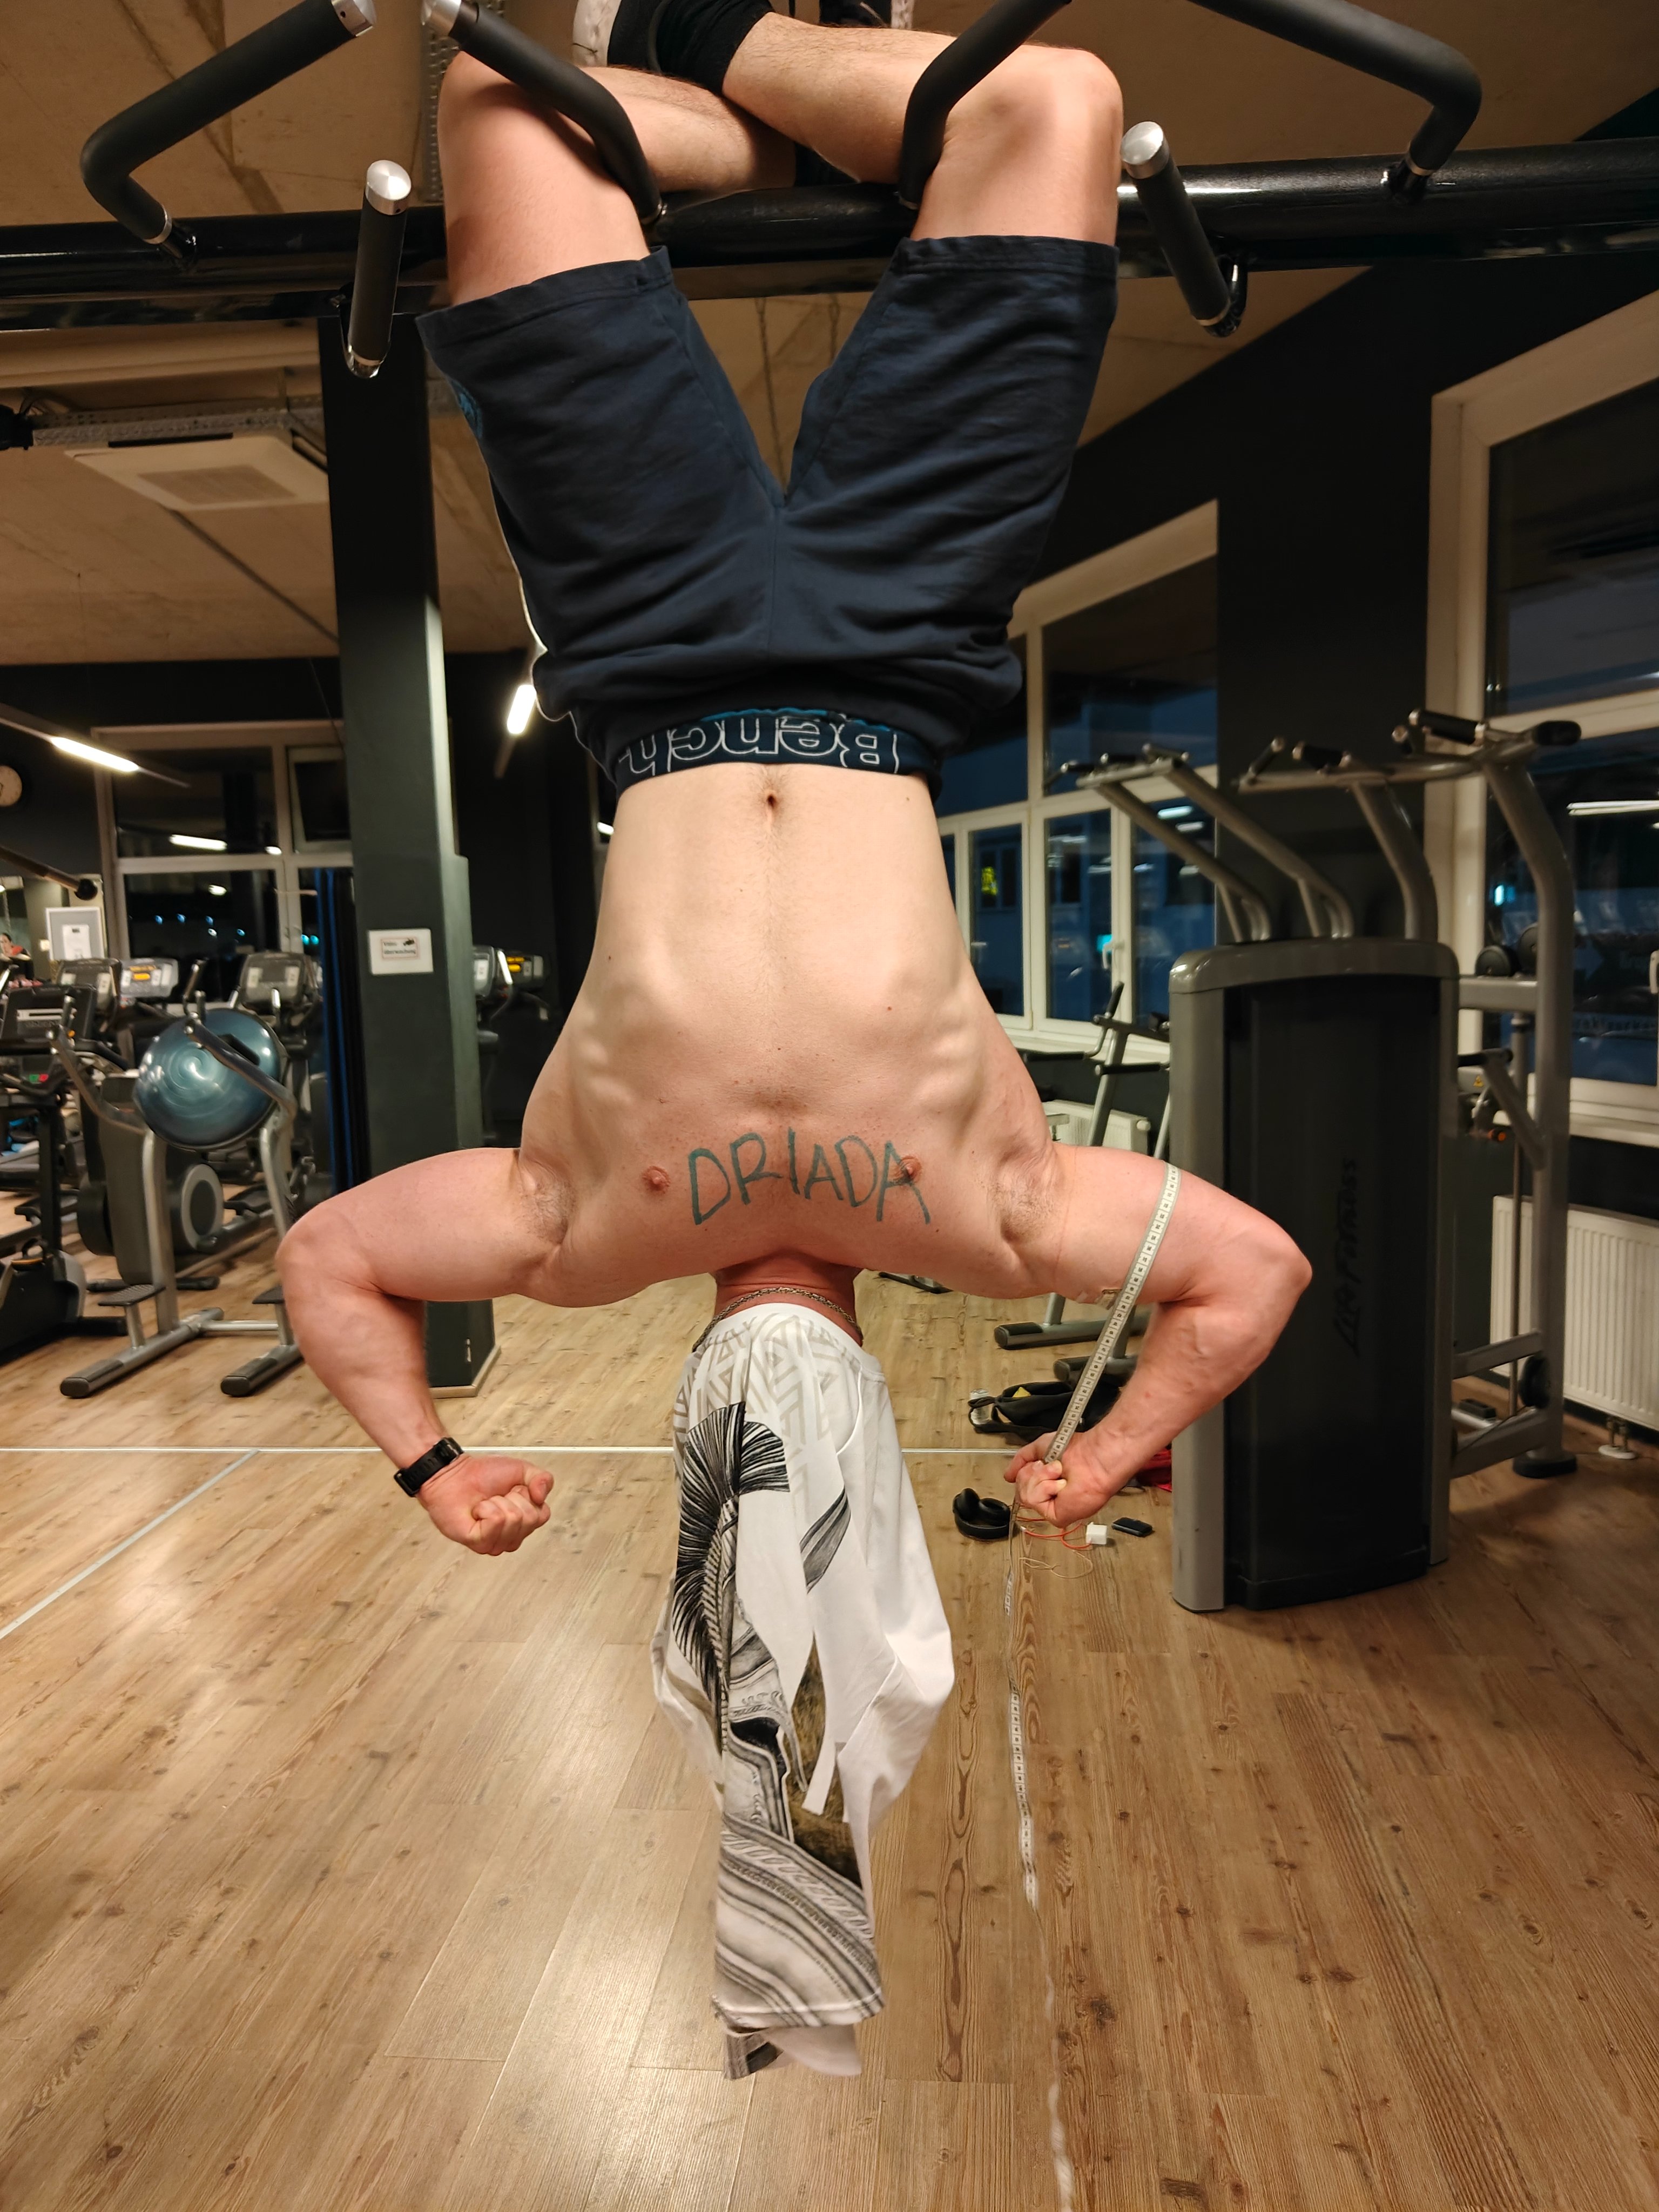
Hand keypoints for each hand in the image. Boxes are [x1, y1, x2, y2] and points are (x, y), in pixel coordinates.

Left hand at [417, 1454, 551, 1554]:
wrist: (454, 1474)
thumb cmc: (482, 1474)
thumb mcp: (522, 1470)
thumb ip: (543, 1479)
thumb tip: (542, 1497)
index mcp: (523, 1522)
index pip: (542, 1515)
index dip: (528, 1496)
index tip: (513, 1490)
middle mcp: (511, 1536)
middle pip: (529, 1519)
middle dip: (512, 1499)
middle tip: (497, 1496)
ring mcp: (495, 1542)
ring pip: (513, 1521)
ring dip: (497, 1503)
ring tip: (485, 1503)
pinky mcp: (478, 1542)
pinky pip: (495, 1521)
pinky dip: (486, 1509)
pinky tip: (477, 1511)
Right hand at [1004, 1431, 1134, 1529]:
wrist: (1092, 1457)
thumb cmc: (1075, 1449)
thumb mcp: (1039, 1447)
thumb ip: (1020, 1460)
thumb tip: (1008, 1475)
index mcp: (1046, 1482)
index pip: (1021, 1485)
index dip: (1024, 1472)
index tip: (1037, 1462)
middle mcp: (1050, 1495)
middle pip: (1020, 1491)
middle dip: (1032, 1474)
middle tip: (1051, 1466)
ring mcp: (1054, 1507)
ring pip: (1025, 1497)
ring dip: (1040, 1478)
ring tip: (1058, 1473)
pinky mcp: (1058, 1516)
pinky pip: (1035, 1503)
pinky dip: (1046, 1488)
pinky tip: (1060, 1484)